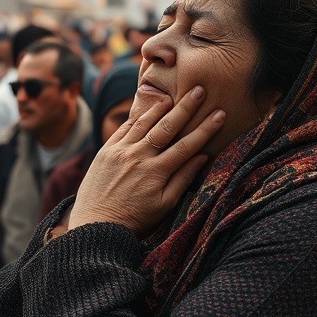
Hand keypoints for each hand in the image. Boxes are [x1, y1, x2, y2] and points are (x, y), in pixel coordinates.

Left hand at [68, 86, 225, 236]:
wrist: (96, 226)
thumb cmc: (135, 220)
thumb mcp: (165, 205)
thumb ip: (183, 179)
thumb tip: (202, 157)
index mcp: (156, 172)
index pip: (187, 145)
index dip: (205, 128)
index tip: (220, 114)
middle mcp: (138, 157)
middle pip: (167, 127)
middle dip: (186, 108)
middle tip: (200, 90)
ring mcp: (120, 152)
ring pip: (143, 123)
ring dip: (160, 108)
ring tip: (173, 96)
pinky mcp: (105, 151)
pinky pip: (123, 129)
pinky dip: (136, 118)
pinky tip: (146, 111)